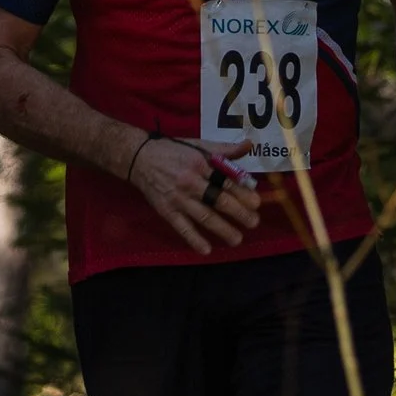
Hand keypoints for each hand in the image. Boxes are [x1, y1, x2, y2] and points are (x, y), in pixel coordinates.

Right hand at [129, 136, 260, 255]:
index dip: (243, 192)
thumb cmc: (174, 151)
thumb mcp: (199, 146)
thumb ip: (225, 149)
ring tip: (237, 239)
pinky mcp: (166, 210)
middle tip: (253, 223)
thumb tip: (250, 145)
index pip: (226, 180)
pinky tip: (206, 250)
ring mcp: (178, 198)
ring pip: (204, 216)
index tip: (257, 203)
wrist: (139, 158)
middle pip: (218, 200)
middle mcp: (190, 182)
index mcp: (200, 164)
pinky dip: (193, 239)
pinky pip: (182, 227)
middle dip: (238, 213)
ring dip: (222, 229)